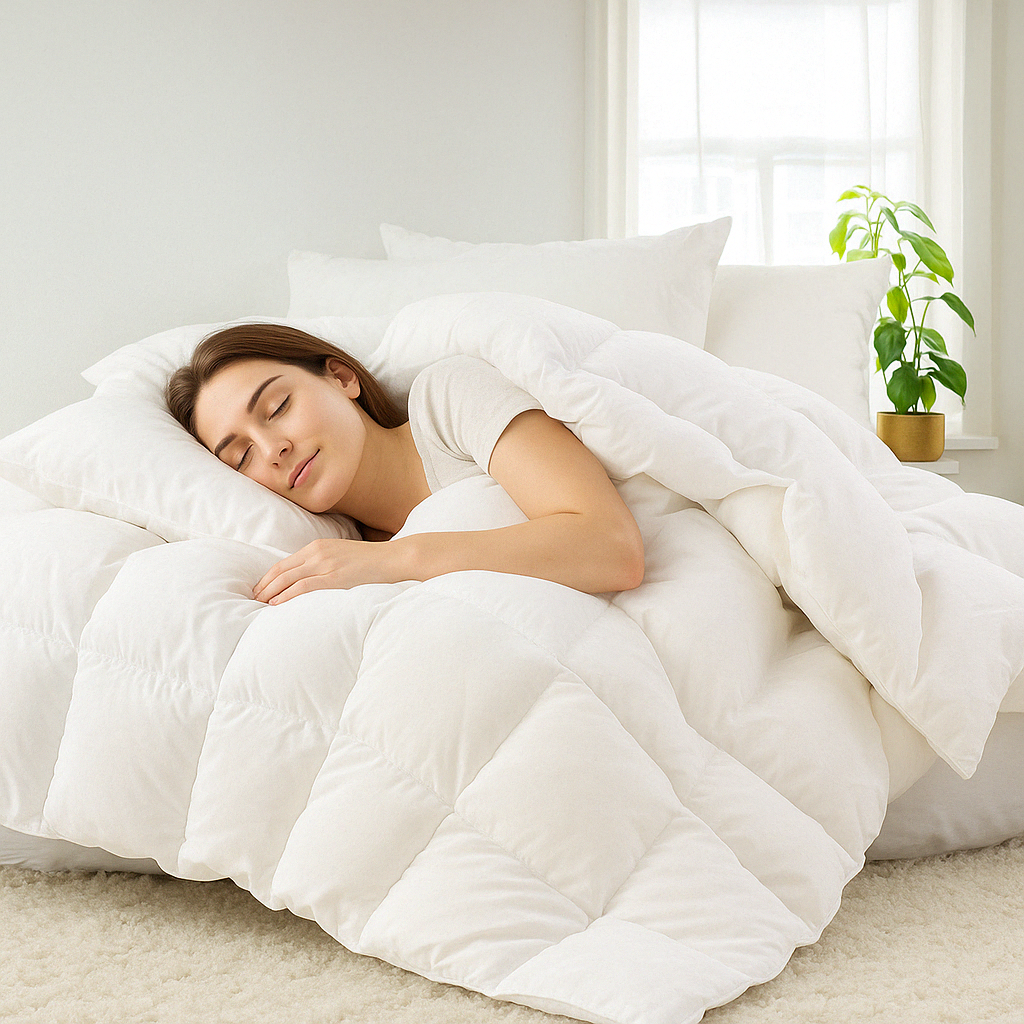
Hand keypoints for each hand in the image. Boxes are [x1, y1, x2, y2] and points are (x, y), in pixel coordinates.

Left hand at [253, 537, 403, 603]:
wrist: (394, 559)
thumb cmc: (371, 561)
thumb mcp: (341, 556)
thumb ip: (323, 564)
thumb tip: (308, 580)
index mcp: (318, 546)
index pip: (283, 563)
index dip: (266, 577)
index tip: (257, 589)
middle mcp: (318, 553)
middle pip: (281, 570)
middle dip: (263, 586)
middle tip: (251, 599)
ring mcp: (326, 564)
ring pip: (288, 578)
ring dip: (270, 592)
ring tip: (258, 604)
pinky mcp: (336, 577)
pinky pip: (304, 586)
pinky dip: (287, 595)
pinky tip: (276, 603)